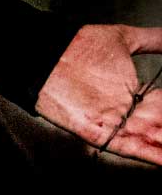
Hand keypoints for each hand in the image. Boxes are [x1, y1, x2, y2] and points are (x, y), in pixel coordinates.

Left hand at [35, 23, 161, 165]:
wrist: (44, 52)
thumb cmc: (76, 44)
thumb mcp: (121, 39)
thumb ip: (152, 40)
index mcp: (138, 93)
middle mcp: (131, 112)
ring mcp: (118, 124)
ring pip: (156, 139)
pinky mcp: (102, 134)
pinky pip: (134, 150)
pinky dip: (155, 155)